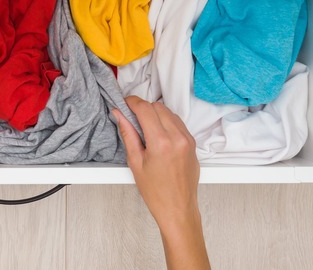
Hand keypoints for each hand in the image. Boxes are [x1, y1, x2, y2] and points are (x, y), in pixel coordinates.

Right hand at [113, 97, 209, 269]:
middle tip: (131, 118)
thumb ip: (128, 134)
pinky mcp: (193, 144)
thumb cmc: (156, 192)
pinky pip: (178, 122)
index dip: (132, 102)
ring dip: (155, 114)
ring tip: (144, 128)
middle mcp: (178, 138)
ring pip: (169, 112)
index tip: (124, 104)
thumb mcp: (135, 163)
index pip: (145, 109)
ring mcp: (188, 140)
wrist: (177, 209)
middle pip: (157, 107)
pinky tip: (157, 134)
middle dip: (143, 108)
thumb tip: (120, 115)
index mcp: (161, 143)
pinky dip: (166, 122)